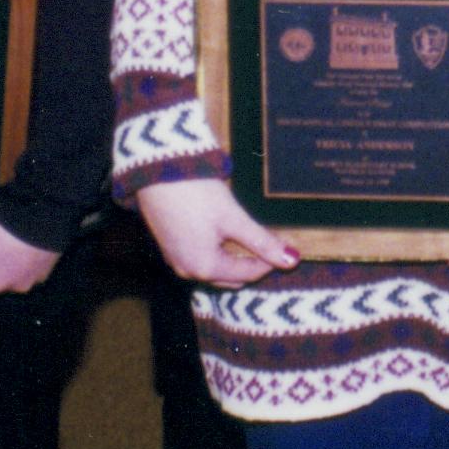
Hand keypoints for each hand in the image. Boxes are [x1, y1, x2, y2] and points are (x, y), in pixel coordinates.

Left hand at [0, 204, 59, 293]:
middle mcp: (13, 287)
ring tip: (7, 233)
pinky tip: (23, 237)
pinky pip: (26, 264)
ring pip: (7, 269)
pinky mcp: (48, 268)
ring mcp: (33, 279)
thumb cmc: (5, 223)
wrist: (49, 209)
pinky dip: (21, 254)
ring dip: (3, 256)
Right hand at [135, 177, 298, 285]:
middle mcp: (187, 271)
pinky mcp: (170, 246)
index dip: (271, 261)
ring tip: (251, 235)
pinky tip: (226, 231)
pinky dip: (217, 252)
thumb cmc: (195, 192)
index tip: (288, 246)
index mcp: (204, 268)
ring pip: (215, 269)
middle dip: (252, 262)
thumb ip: (262, 241)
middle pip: (231, 276)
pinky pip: (200, 258)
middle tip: (272, 241)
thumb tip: (292, 260)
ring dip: (235, 257)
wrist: (156, 171)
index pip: (248, 274)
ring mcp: (176, 260)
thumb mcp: (233, 217)